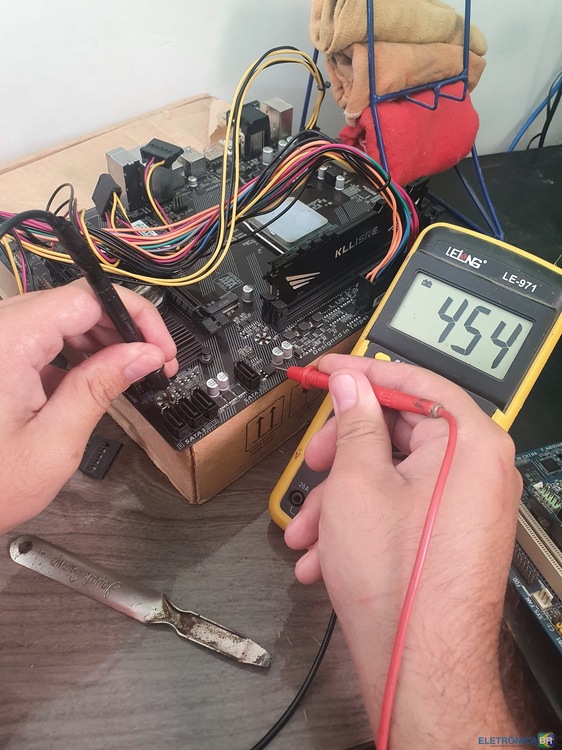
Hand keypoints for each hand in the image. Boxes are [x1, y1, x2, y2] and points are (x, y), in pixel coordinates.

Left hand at [0, 280, 177, 532]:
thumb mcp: (55, 443)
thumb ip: (101, 388)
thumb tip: (145, 354)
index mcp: (8, 341)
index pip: (88, 297)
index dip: (136, 316)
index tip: (160, 348)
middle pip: (75, 302)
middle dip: (123, 328)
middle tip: (153, 363)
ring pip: (59, 316)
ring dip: (100, 338)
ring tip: (127, 372)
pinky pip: (39, 335)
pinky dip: (71, 351)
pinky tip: (90, 377)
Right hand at [284, 353, 520, 745]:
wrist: (417, 669)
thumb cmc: (399, 580)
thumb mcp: (358, 483)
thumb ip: (354, 422)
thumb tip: (352, 385)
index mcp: (469, 441)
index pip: (413, 381)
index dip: (362, 372)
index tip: (328, 369)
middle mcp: (478, 469)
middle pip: (399, 432)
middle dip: (342, 453)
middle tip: (312, 462)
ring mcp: (467, 505)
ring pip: (391, 476)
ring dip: (341, 498)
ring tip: (306, 531)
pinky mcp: (451, 533)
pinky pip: (401, 508)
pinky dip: (360, 521)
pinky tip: (324, 553)